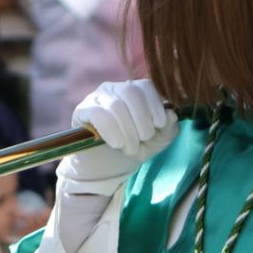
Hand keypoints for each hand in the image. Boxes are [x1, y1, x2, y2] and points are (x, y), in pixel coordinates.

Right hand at [58, 79, 177, 193]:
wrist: (107, 165)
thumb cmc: (135, 147)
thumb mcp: (157, 141)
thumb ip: (168, 128)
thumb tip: (171, 114)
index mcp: (134, 91)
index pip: (145, 86)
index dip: (155, 104)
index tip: (159, 125)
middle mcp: (114, 89)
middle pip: (130, 92)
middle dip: (141, 119)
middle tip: (144, 140)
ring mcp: (96, 98)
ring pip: (115, 104)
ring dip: (127, 130)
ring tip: (131, 148)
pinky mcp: (82, 111)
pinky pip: (97, 113)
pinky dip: (111, 130)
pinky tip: (117, 143)